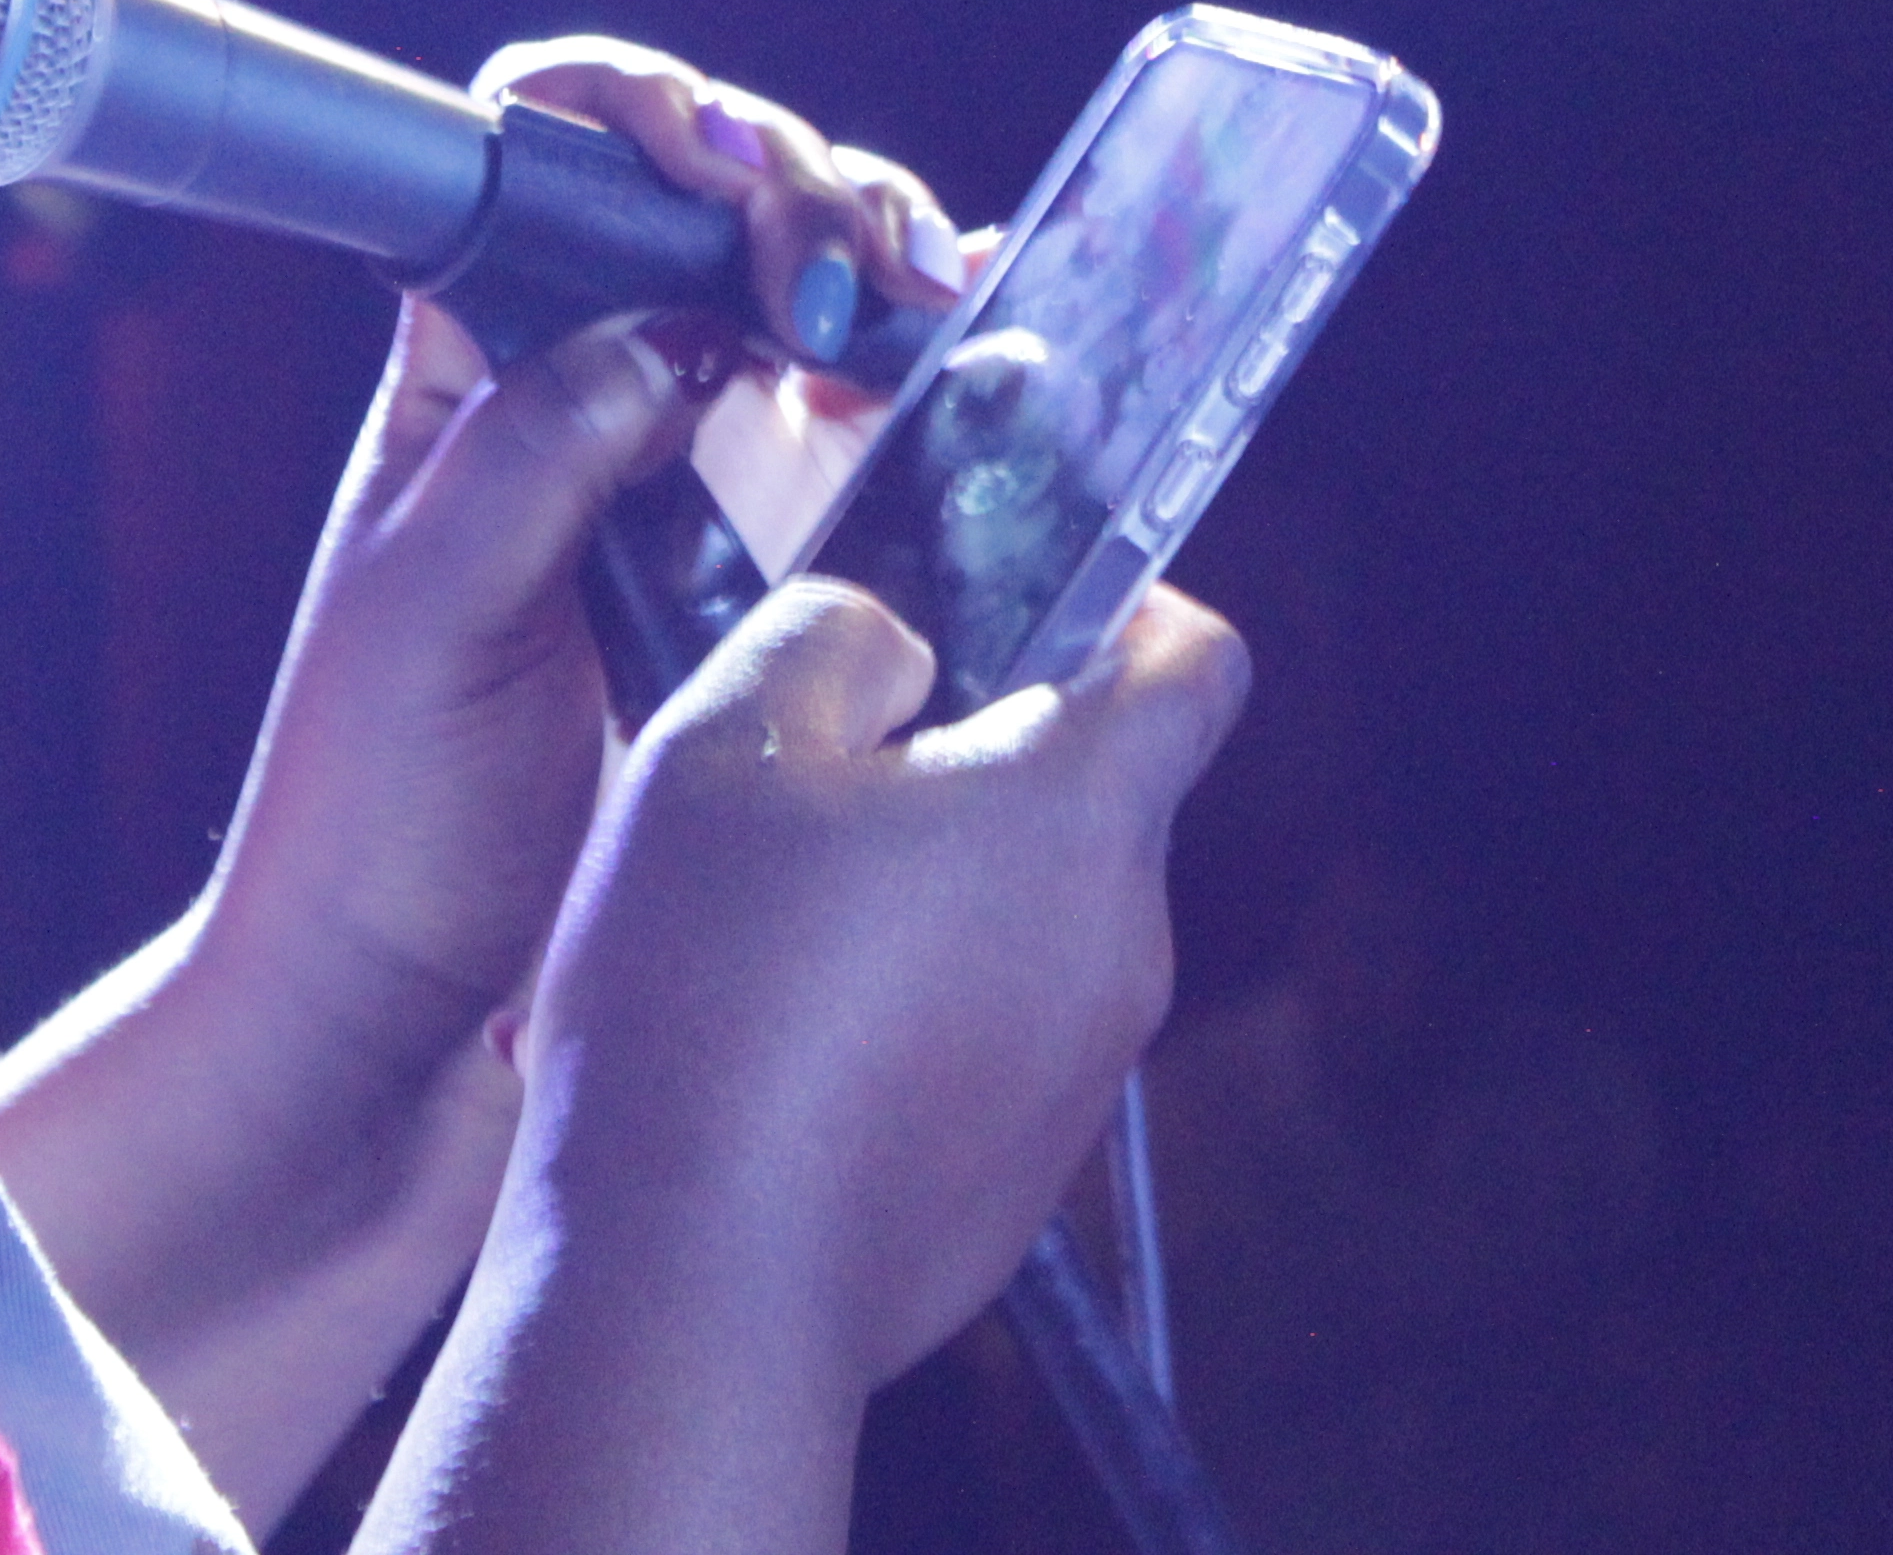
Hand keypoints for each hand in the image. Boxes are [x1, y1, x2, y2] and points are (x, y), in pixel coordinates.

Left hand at [199, 39, 977, 1080]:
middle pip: (701, 205)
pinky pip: (847, 429)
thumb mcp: (429, 607)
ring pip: (791, 297)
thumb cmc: (370, 812)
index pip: (539, 158)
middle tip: (846, 273)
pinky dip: (918, 376)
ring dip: (871, 261)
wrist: (396, 1011)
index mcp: (461, 369)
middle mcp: (572, 395)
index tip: (713, 166)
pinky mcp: (757, 566)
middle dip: (794, 187)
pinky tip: (962, 365)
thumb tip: (661, 331)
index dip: (632, 118)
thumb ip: (537, 451)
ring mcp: (674, 475)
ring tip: (926, 299)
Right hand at [357, 577, 1252, 1554]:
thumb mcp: (723, 745)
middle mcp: (1122, 941)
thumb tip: (898, 641)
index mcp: (1077, 814)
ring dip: (927, 890)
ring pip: (1027, 917)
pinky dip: (911, 1009)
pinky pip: (992, 1035)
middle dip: (968, 760)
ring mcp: (1083, 1074)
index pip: (1197, 662)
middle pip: (1087, 794)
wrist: (694, 1289)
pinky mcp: (1027, 1175)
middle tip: (810, 777)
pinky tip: (779, 1041)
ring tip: (766, 924)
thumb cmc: (709, 997)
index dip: (1126, 608)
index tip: (1016, 603)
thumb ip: (831, 637)